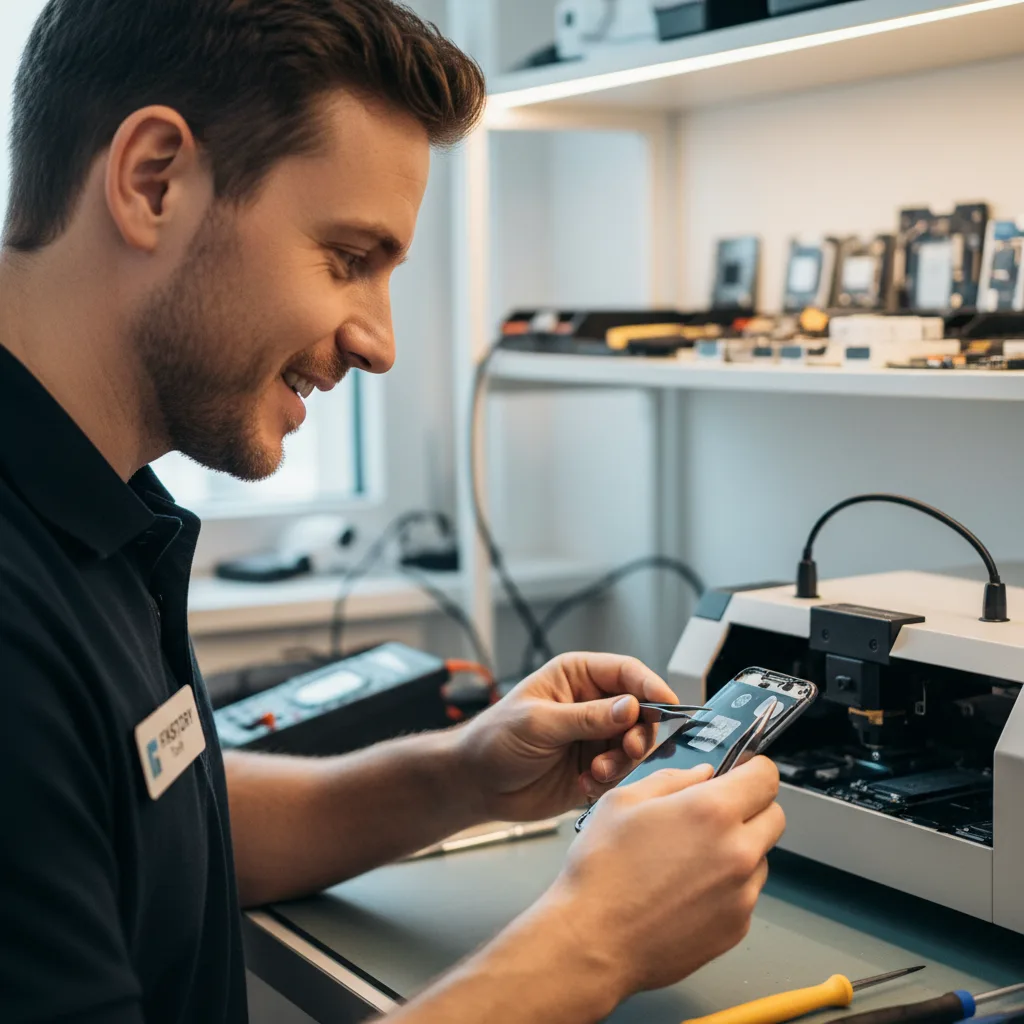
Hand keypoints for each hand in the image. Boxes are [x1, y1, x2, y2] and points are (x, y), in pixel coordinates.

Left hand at [456, 653, 678, 821]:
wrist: (476, 783)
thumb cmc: (495, 739)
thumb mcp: (540, 723)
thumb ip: (587, 717)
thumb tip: (631, 707)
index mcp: (577, 677)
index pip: (626, 673)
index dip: (651, 686)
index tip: (669, 704)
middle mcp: (591, 704)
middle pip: (641, 711)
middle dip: (640, 732)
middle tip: (629, 748)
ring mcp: (595, 737)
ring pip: (635, 745)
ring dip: (622, 760)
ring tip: (597, 771)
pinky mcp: (595, 768)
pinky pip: (623, 773)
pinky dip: (611, 781)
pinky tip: (585, 783)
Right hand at [544, 757, 784, 1002]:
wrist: (593, 940)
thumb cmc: (601, 871)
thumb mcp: (623, 801)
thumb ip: (672, 779)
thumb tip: (702, 774)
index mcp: (712, 811)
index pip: (767, 777)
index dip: (754, 768)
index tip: (742, 772)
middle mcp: (737, 851)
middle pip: (775, 816)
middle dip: (751, 807)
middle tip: (714, 813)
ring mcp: (742, 894)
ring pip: (760, 857)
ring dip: (738, 849)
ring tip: (689, 859)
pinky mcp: (736, 927)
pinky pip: (745, 894)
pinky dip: (727, 886)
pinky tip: (685, 890)